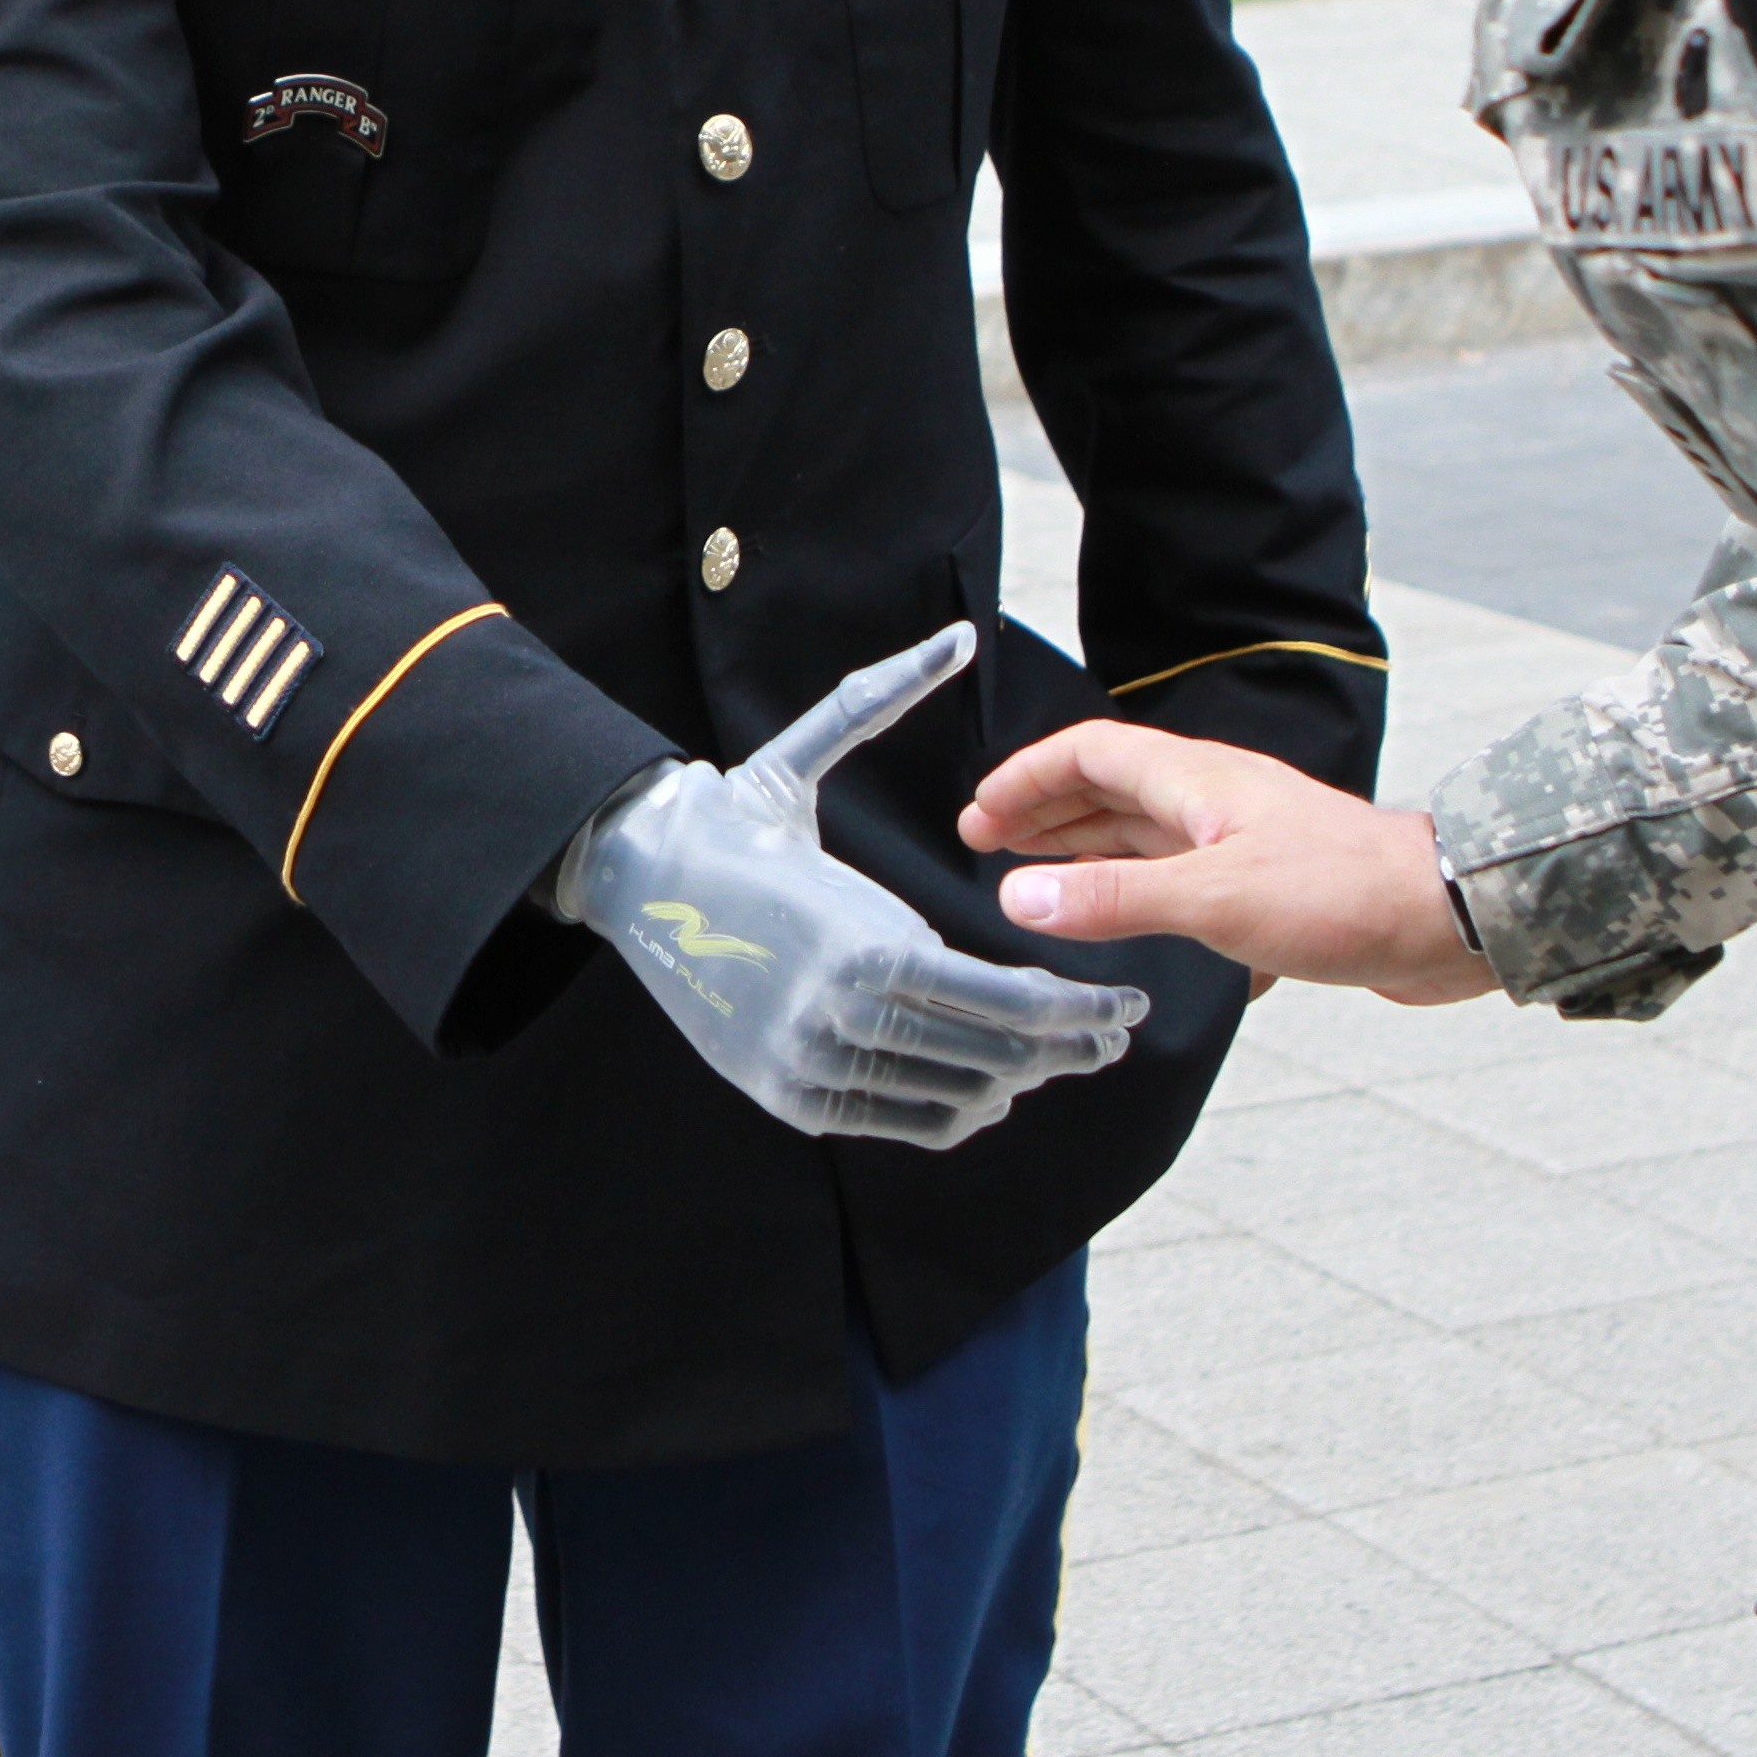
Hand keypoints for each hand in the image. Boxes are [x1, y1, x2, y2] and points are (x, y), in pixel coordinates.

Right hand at [556, 625, 1148, 1148]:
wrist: (631, 878)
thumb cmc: (733, 817)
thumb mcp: (805, 755)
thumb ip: (886, 696)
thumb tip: (955, 635)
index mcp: (866, 942)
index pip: (1005, 1000)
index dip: (1076, 1009)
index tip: (1125, 998)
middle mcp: (841, 1017)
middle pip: (990, 1056)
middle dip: (1067, 1049)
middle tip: (1113, 1033)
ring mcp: (810, 1065)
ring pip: (951, 1097)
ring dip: (1017, 1081)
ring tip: (1061, 1057)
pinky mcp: (789, 1096)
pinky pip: (899, 1121)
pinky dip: (954, 1111)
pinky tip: (986, 1086)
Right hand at [958, 721, 1498, 1006]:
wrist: (1443, 918)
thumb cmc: (1343, 894)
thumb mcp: (1216, 898)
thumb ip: (1116, 898)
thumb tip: (1021, 893)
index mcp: (1198, 780)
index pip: (1091, 752)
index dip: (1029, 775)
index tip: (980, 814)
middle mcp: (1214, 798)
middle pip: (1111, 786)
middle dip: (1045, 808)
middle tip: (986, 843)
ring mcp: (1240, 838)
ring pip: (1141, 829)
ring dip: (1083, 844)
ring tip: (1031, 872)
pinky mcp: (1265, 882)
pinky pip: (1174, 869)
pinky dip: (1129, 882)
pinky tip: (1117, 913)